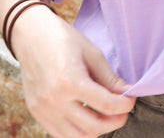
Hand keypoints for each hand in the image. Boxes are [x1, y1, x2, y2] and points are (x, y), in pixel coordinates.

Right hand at [11, 5, 135, 137]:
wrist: (31, 35)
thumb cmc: (64, 39)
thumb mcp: (92, 54)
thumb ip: (109, 78)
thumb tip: (128, 93)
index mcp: (70, 82)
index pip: (106, 105)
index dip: (124, 105)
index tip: (132, 100)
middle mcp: (54, 101)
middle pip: (93, 126)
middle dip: (114, 121)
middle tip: (124, 111)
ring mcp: (43, 110)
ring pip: (77, 136)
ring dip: (97, 129)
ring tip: (108, 115)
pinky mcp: (36, 113)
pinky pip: (60, 134)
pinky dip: (78, 130)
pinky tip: (89, 116)